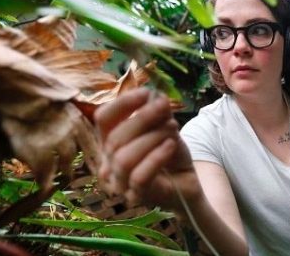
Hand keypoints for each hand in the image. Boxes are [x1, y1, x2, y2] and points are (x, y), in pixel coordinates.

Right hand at [94, 88, 198, 207]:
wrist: (186, 185)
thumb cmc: (169, 156)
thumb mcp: (165, 130)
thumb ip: (159, 115)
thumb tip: (158, 97)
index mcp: (109, 143)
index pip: (103, 119)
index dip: (122, 103)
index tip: (146, 93)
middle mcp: (108, 164)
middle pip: (115, 137)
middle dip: (142, 117)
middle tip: (165, 107)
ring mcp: (120, 184)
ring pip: (123, 158)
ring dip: (151, 138)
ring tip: (172, 129)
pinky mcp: (136, 197)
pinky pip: (138, 176)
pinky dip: (156, 157)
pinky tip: (171, 145)